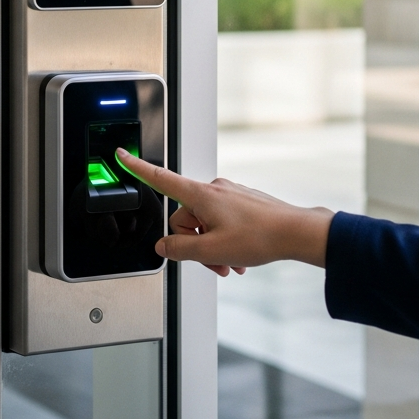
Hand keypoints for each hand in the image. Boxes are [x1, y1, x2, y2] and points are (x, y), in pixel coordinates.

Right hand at [115, 148, 333, 273]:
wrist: (297, 233)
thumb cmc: (260, 236)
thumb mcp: (212, 250)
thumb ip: (180, 249)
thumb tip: (164, 246)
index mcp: (201, 195)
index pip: (160, 178)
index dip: (137, 167)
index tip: (122, 154)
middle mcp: (214, 189)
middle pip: (185, 216)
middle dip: (194, 242)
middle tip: (211, 262)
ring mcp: (230, 195)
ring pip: (206, 223)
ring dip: (212, 246)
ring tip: (229, 264)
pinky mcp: (243, 203)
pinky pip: (223, 222)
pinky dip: (226, 241)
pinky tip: (239, 258)